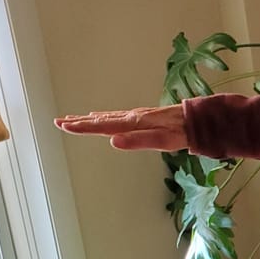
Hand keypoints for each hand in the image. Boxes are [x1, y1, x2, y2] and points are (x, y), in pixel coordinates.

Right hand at [55, 105, 187, 151]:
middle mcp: (133, 118)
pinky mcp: (144, 118)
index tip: (63, 126)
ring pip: (108, 118)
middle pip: (101, 120)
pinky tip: (101, 117)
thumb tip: (113, 141)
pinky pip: (117, 117)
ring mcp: (138, 117)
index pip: (103, 126)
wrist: (202, 119)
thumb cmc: (185, 132)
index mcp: (135, 123)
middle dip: (79, 122)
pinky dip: (104, 117)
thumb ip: (140, 141)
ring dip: (89, 119)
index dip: (83, 127)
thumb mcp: (165, 140)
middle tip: (58, 122)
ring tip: (72, 120)